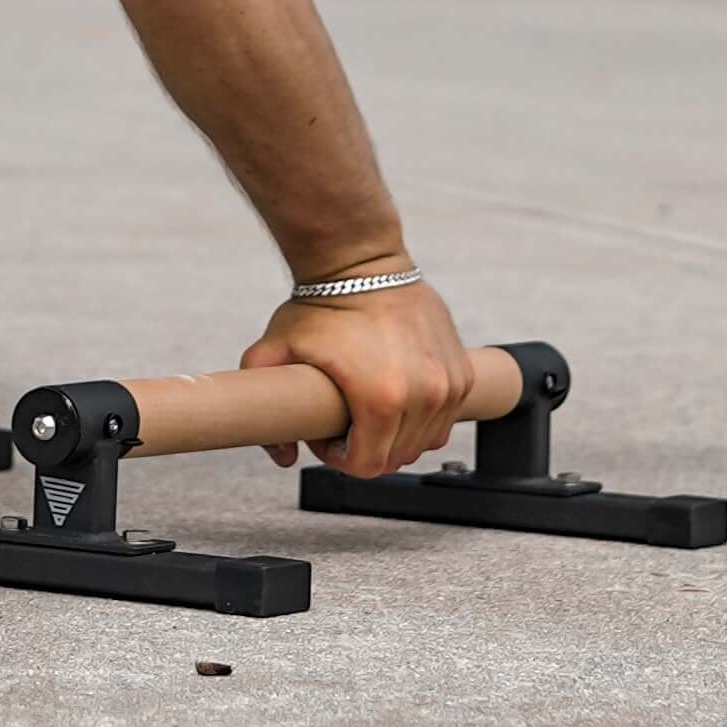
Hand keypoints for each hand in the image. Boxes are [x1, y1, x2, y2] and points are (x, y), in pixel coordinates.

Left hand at [239, 271, 473, 479]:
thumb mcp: (274, 352)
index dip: (340, 459)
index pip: (368, 466)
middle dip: (367, 447)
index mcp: (381, 399)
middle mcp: (424, 394)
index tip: (328, 436)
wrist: (363, 260)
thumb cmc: (320, 305)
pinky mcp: (461, 370)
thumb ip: (265, 407)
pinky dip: (424, 417)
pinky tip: (398, 395)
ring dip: (397, 435)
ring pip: (425, 441)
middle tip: (345, 419)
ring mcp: (447, 383)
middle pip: (397, 456)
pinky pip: (445, 416)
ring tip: (371, 407)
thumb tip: (283, 455)